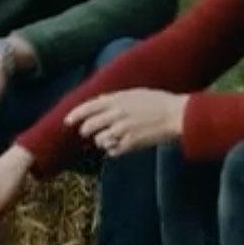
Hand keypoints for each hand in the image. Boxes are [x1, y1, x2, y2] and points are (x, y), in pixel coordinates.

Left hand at [66, 89, 187, 157]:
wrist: (176, 115)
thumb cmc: (159, 102)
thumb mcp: (135, 93)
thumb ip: (116, 99)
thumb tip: (100, 104)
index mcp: (118, 99)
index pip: (89, 107)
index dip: (76, 114)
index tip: (67, 121)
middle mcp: (117, 115)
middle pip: (90, 126)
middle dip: (86, 131)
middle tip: (87, 133)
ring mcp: (123, 130)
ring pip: (100, 140)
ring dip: (103, 141)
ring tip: (114, 137)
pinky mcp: (130, 144)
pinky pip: (113, 151)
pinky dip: (114, 150)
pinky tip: (122, 145)